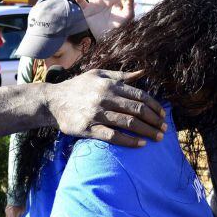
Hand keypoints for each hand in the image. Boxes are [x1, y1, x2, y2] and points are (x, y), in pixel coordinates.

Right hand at [46, 69, 165, 147]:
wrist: (52, 102)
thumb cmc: (78, 87)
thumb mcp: (98, 75)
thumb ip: (121, 75)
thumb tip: (143, 72)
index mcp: (110, 84)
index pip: (139, 95)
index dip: (154, 106)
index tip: (163, 115)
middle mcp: (105, 98)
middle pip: (137, 110)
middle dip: (154, 120)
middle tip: (164, 129)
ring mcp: (97, 114)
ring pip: (129, 124)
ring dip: (147, 131)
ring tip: (157, 138)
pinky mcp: (89, 129)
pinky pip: (113, 136)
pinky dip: (129, 141)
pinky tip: (141, 144)